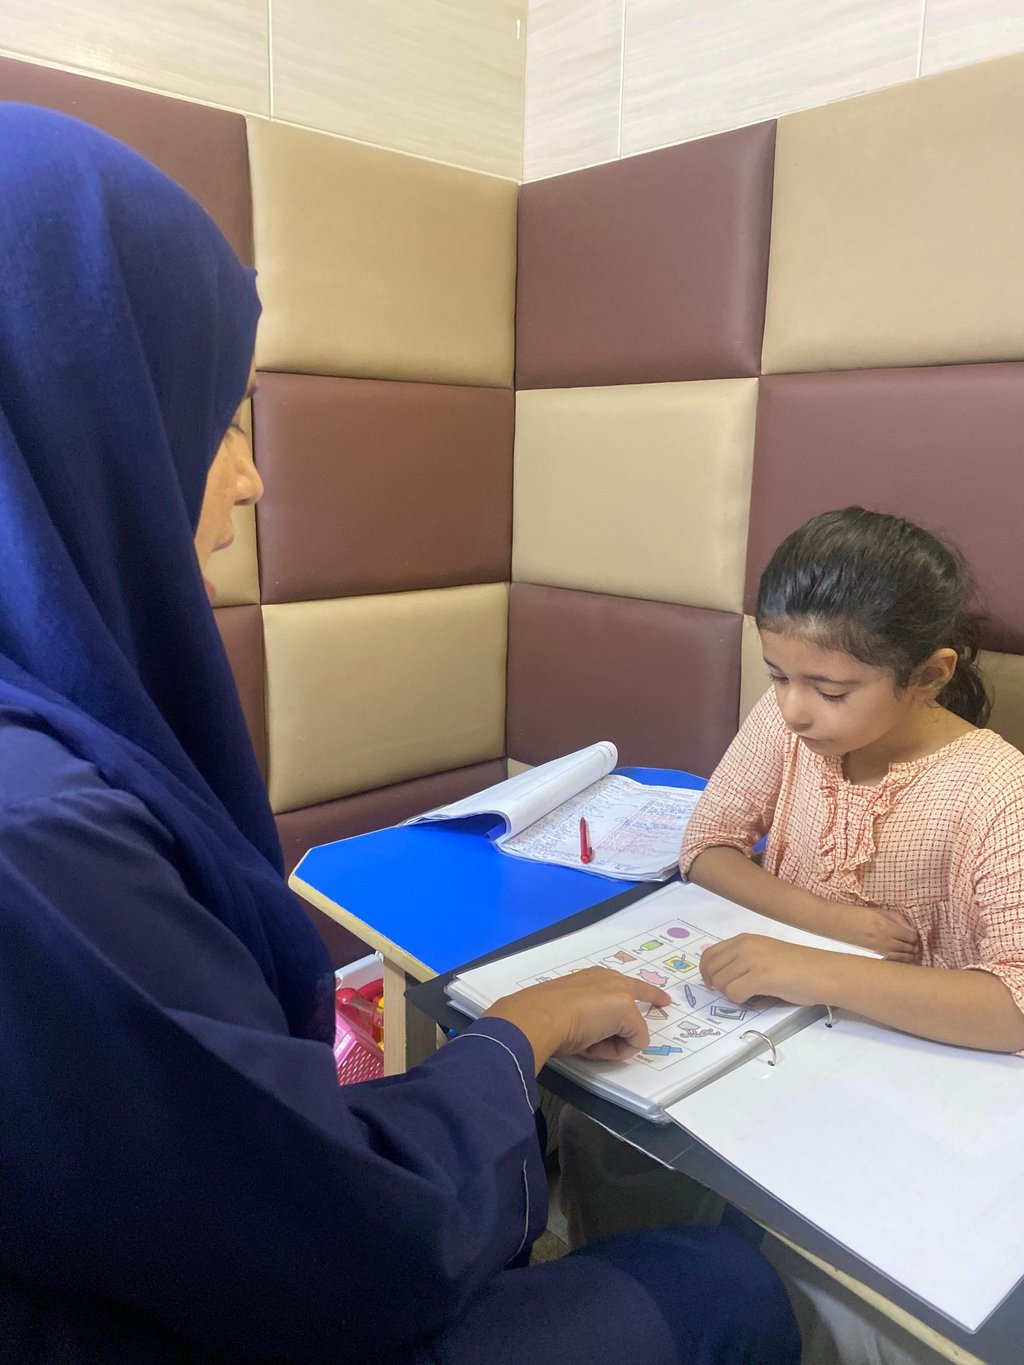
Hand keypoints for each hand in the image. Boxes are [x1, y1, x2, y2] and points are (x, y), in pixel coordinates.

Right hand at [483, 968, 671, 1068]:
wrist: (539, 1017)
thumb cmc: (543, 1015)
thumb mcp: (567, 1012)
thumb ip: (584, 1016)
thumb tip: (588, 1036)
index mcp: (591, 976)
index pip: (620, 983)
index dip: (640, 992)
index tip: (658, 997)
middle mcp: (609, 979)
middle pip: (642, 992)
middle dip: (649, 1003)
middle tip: (663, 1003)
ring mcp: (621, 994)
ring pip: (632, 1027)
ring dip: (614, 1043)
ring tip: (586, 1045)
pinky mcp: (628, 1012)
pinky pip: (634, 1042)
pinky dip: (616, 1052)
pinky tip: (593, 1047)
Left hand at [699, 934, 827, 1005]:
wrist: (824, 972)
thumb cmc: (798, 967)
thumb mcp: (764, 954)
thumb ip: (741, 959)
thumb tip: (717, 976)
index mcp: (744, 939)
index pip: (709, 954)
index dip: (706, 972)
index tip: (712, 984)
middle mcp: (745, 946)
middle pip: (711, 970)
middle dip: (717, 985)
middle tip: (732, 993)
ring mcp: (752, 960)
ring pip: (721, 983)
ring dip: (731, 993)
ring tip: (750, 994)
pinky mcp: (760, 977)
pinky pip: (734, 994)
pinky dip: (741, 1000)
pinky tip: (756, 997)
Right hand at [829, 904, 919, 961]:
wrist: (839, 924)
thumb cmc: (858, 914)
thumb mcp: (879, 911)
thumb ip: (898, 919)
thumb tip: (912, 930)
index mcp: (887, 927)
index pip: (912, 936)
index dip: (914, 935)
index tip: (911, 934)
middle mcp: (886, 941)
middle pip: (910, 948)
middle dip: (913, 945)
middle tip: (911, 942)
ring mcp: (880, 951)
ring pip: (904, 957)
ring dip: (908, 954)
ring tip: (906, 950)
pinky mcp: (875, 957)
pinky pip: (894, 962)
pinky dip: (900, 960)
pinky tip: (898, 956)